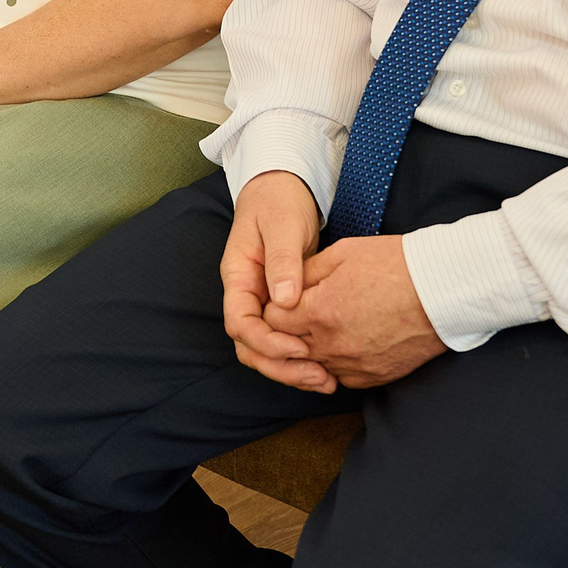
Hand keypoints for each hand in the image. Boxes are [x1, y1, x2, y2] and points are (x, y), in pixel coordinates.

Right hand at [220, 171, 334, 392]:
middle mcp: (247, 295)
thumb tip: (283, 301)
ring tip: (326, 380)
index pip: (240, 323)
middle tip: (317, 377)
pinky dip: (303, 356)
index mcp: (238, 276)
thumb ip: (282, 261)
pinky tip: (329, 364)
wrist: (283, 187)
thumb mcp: (282, 225)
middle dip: (280, 367)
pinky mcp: (283, 305)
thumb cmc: (278, 200)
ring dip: (292, 368)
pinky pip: (286, 338)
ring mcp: (263, 301)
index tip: (299, 347)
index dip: (266, 342)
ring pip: (266, 349)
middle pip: (250, 346)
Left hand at [265, 234, 446, 389]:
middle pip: (287, 347)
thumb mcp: (342, 254)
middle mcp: (331, 346)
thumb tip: (286, 287)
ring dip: (312, 348)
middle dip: (288, 330)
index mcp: (319, 312)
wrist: (443, 291)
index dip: (275, 307)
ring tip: (329, 324)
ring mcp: (353, 366)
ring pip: (312, 365)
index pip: (271, 320)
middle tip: (303, 312)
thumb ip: (306, 273)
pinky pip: (341, 376)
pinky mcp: (373, 378)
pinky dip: (338, 362)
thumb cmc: (395, 265)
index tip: (288, 298)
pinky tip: (349, 341)